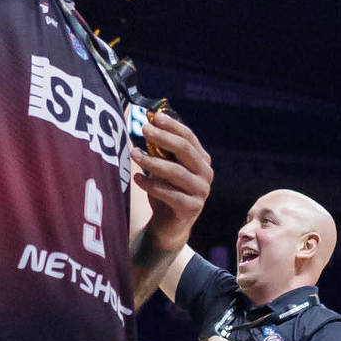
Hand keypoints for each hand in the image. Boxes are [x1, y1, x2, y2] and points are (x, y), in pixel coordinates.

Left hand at [132, 109, 212, 254]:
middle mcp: (206, 173)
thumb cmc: (165, 189)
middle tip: (144, 130)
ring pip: (177, 172)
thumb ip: (158, 149)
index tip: (154, 117)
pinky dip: (152, 185)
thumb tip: (145, 125)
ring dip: (153, 162)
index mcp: (201, 159)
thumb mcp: (162, 166)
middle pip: (185, 150)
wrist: (168, 223)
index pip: (189, 137)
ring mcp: (201, 191)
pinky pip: (170, 194)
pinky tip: (137, 178)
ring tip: (134, 155)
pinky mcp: (192, 208)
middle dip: (163, 138)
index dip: (172, 126)